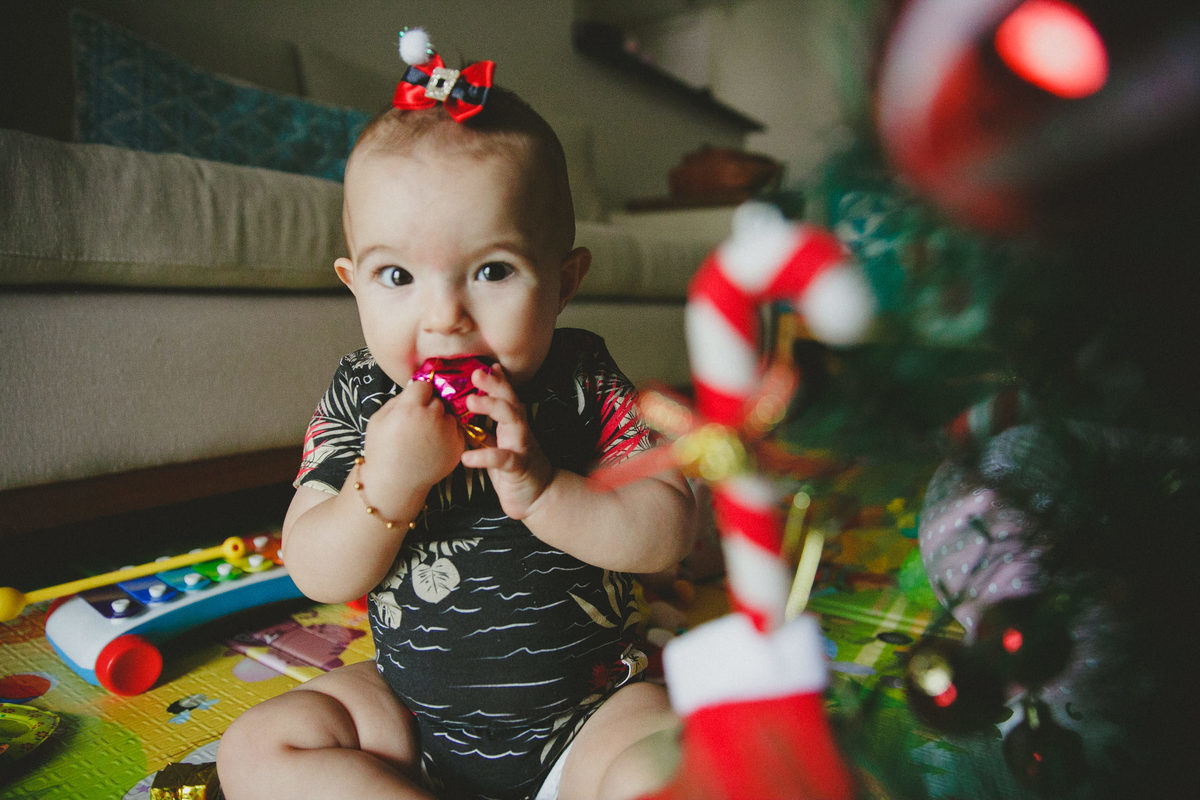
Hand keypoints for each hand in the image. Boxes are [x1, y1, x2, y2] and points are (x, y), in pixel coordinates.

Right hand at [361, 379, 464, 514]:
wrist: (395, 483)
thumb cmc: (382, 450)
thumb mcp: (378, 419)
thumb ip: (399, 399)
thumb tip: (416, 385)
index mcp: (410, 408)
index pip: (424, 385)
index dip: (417, 394)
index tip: (411, 404)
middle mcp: (433, 418)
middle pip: (438, 399)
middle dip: (429, 406)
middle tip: (418, 423)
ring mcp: (448, 433)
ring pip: (449, 414)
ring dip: (441, 420)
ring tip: (425, 436)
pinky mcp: (458, 446)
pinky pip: (456, 430)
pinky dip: (448, 434)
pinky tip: (433, 445)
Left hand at [459, 365, 554, 518]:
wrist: (540, 499)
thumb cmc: (516, 472)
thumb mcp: (496, 448)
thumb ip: (483, 433)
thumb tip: (461, 418)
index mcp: (512, 426)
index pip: (505, 398)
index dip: (497, 381)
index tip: (485, 365)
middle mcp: (519, 431)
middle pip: (510, 401)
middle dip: (495, 384)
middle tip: (476, 373)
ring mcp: (521, 447)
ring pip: (512, 419)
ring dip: (492, 406)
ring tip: (470, 401)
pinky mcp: (520, 467)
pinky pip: (504, 459)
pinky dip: (485, 457)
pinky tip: (467, 458)